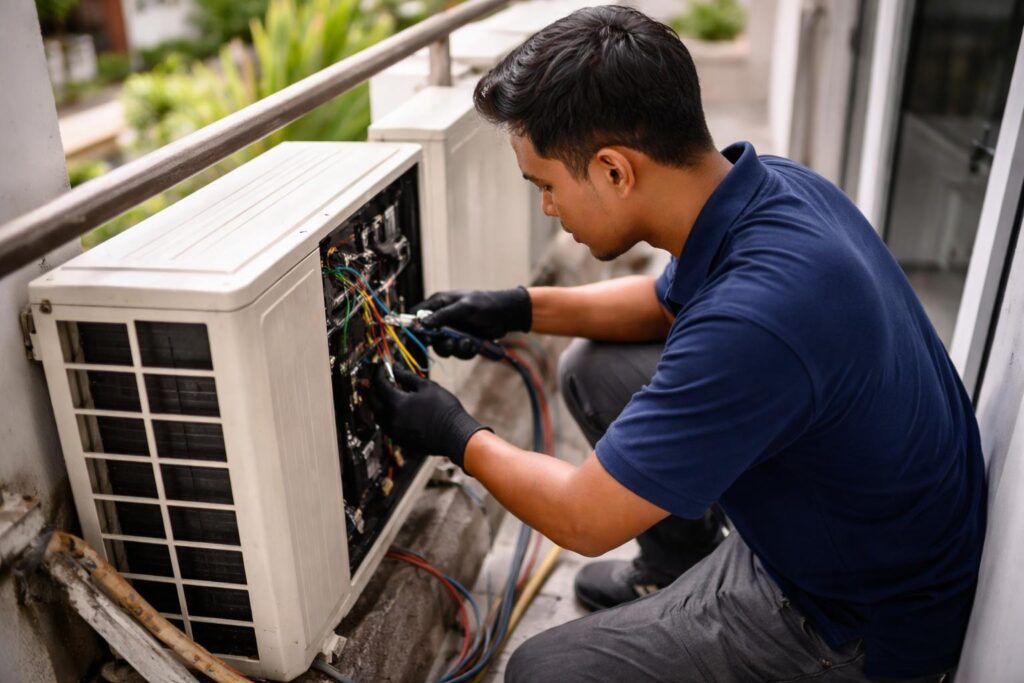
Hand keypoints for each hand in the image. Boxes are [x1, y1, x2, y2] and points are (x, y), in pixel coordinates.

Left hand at [370, 364, 489, 468]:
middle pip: (373, 400)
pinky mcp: (400, 440)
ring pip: (377, 415)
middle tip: (379, 378)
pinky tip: (395, 410)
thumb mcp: (427, 386)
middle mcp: (390, 419)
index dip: (378, 372)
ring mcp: (394, 431)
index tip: (381, 366)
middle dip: (373, 387)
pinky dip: (386, 415)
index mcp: (395, 403)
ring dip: (378, 403)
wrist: (454, 434)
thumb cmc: (444, 408)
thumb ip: (407, 376)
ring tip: (386, 394)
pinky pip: (386, 425)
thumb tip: (395, 368)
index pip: (379, 384)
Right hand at [412, 288, 531, 348]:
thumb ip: (443, 315)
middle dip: (440, 343)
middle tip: (451, 343)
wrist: (506, 315)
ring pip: (442, 347)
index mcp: (438, 304)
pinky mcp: (461, 341)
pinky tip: (475, 346)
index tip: (420, 339)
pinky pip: (456, 352)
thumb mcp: (464, 307)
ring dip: (455, 349)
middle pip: (427, 337)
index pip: (416, 315)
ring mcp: (451, 331)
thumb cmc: (485, 304)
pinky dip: (465, 351)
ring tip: (469, 343)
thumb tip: (423, 323)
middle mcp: (441, 318)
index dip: (414, 328)